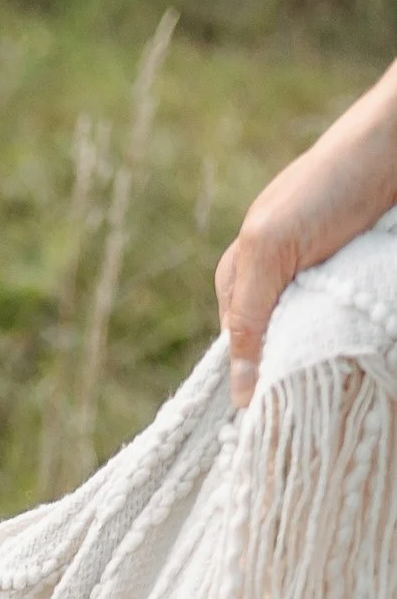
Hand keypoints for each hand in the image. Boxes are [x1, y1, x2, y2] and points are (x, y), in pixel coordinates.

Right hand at [215, 56, 396, 410]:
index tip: (275, 414)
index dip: (256, 381)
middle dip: (293, 368)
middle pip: (277, 349)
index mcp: (242, 275)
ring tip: (340, 361)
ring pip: (314, 342)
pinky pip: (347, 324)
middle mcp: (277, 281)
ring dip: (329, 354)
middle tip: (312, 386)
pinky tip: (360, 341)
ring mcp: (317, 281)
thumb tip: (238, 397)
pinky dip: (354, 336)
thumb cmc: (328, 184)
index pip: (240, 351)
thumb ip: (249, 317)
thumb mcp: (271, 249)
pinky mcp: (352, 278)